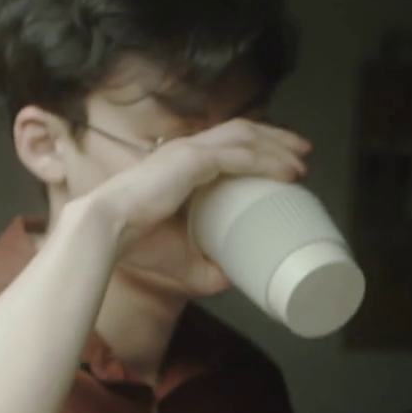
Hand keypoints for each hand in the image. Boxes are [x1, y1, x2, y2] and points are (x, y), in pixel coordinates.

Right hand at [84, 118, 310, 294]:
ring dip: (277, 145)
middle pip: (241, 132)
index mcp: (181, 166)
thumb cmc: (137, 243)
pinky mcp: (190, 160)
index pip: (226, 144)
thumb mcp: (183, 260)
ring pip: (244, 137)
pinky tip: (288, 171)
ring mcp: (187, 152)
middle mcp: (185, 151)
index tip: (287, 162)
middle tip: (304, 151)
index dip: (259, 147)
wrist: (106, 233)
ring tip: (303, 158)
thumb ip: (208, 268)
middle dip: (276, 138)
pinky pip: (238, 155)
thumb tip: (231, 280)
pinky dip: (266, 160)